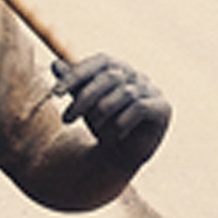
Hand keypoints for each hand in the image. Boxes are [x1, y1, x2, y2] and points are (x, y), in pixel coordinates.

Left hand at [52, 54, 170, 169]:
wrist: (119, 154)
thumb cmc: (100, 124)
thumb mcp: (82, 105)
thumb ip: (72, 84)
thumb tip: (55, 63)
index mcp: (117, 68)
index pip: (97, 62)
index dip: (76, 75)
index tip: (55, 93)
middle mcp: (135, 75)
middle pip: (109, 77)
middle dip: (84, 98)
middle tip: (67, 119)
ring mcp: (151, 90)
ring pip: (124, 92)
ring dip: (103, 111)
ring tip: (93, 126)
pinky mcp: (162, 107)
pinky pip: (140, 107)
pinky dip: (123, 120)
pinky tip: (115, 133)